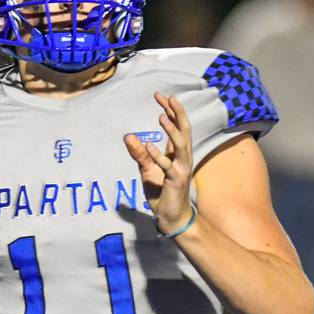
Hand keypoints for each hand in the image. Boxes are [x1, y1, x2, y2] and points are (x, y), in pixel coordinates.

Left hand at [124, 93, 193, 233]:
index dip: (171, 111)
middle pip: (184, 131)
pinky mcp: (175, 182)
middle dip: (178, 114)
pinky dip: (158, 156)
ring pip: (181, 146)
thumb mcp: (146, 169)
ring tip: (161, 116)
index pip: (177, 127)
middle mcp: (182, 158)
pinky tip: (148, 145)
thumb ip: (139, 153)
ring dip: (172, 131)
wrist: (171, 216)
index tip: (161, 96)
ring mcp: (181, 169)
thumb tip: (128, 136)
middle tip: (169, 97)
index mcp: (176, 154)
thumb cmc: (162, 192)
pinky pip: (168, 167)